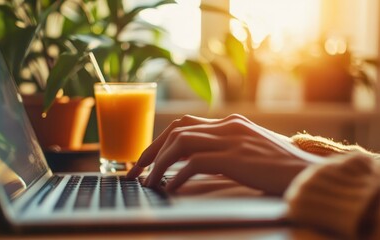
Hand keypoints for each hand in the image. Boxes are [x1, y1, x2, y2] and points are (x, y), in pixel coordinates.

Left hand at [127, 114, 320, 194]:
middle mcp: (228, 126)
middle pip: (176, 130)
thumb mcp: (251, 151)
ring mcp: (232, 139)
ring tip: (147, 183)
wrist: (311, 173)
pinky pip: (196, 163)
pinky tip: (170, 189)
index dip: (160, 141)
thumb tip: (195, 163)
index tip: (146, 159)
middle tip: (135, 171)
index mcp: (230, 123)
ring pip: (181, 143)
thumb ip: (225, 150)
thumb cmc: (281, 168)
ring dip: (159, 163)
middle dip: (151, 150)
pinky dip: (178, 176)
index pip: (185, 124)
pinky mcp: (236, 157)